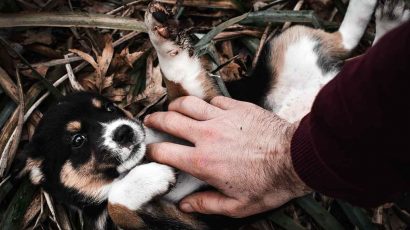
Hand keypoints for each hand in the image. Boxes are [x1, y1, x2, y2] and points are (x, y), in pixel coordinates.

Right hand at [144, 96, 310, 217]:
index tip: (149, 150)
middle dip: (154, 121)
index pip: (165, 152)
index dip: (151, 150)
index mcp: (202, 162)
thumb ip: (206, 204)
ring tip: (171, 109)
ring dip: (175, 106)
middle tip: (150, 121)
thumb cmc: (269, 184)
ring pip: (187, 103)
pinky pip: (213, 100)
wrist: (296, 158)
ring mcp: (222, 118)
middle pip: (170, 121)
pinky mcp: (237, 107)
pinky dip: (204, 104)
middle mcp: (207, 136)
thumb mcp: (236, 206)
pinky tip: (205, 108)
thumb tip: (185, 205)